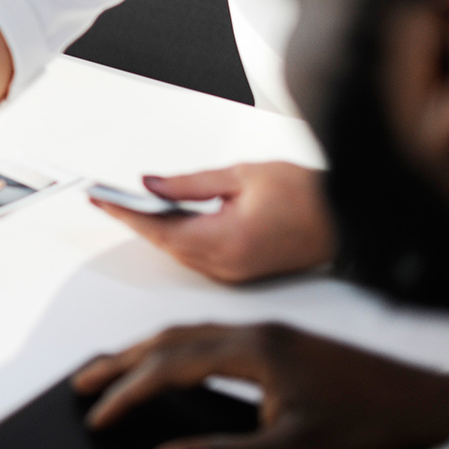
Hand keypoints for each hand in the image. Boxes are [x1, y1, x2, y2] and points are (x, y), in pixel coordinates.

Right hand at [74, 322, 448, 448]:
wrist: (430, 404)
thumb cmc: (371, 427)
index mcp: (252, 351)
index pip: (169, 366)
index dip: (127, 391)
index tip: (98, 411)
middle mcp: (255, 333)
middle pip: (169, 338)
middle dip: (122, 361)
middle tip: (84, 381)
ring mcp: (270, 334)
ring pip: (190, 332)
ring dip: (148, 351)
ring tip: (116, 371)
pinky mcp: (283, 343)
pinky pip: (213, 335)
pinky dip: (179, 349)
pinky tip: (178, 365)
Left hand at [91, 162, 334, 282]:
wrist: (348, 218)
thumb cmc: (306, 194)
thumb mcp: (241, 175)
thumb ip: (190, 183)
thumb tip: (151, 185)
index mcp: (228, 240)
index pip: (160, 228)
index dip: (125, 213)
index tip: (100, 198)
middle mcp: (229, 265)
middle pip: (167, 243)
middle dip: (135, 219)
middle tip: (106, 197)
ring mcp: (236, 273)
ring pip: (181, 252)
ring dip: (156, 229)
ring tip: (128, 204)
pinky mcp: (244, 273)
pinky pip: (199, 257)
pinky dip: (179, 237)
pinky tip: (166, 218)